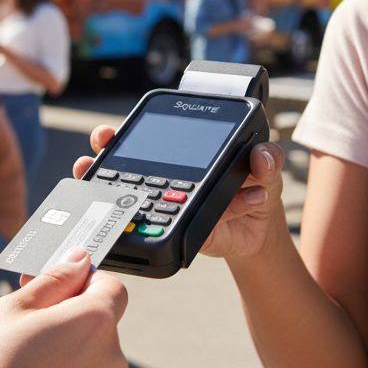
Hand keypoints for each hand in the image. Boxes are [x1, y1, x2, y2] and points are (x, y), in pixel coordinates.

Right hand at [0, 248, 128, 367]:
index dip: (87, 283)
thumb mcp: (12, 309)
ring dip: (72, 359)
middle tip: (31, 332)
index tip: (60, 291)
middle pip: (102, 327)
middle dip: (73, 323)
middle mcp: (112, 360)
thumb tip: (80, 259)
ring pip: (95, 363)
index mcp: (95, 322)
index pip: (113, 287)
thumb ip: (54, 279)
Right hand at [73, 125, 285, 260]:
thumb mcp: (267, 166)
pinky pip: (174, 229)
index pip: (143, 138)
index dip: (118, 135)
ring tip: (115, 186)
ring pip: (136, 200)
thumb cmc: (257, 185)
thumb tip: (261, 157)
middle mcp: (165, 176)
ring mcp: (168, 205)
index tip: (106, 134)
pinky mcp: (180, 233)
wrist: (262, 230)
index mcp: (181, 152)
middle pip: (120, 167)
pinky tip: (202, 212)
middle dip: (102, 160)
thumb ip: (268, 156)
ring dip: (120, 194)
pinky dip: (180, 223)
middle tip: (98, 152)